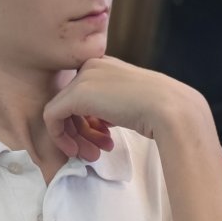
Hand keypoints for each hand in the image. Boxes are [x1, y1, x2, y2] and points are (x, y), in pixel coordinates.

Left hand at [44, 56, 208, 160]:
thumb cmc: (159, 109)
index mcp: (106, 64)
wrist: (169, 109)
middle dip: (82, 131)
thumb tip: (98, 123)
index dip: (90, 121)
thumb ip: (111, 105)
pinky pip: (52, 117)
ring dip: (75, 138)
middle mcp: (92, 65)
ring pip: (61, 111)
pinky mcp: (75, 93)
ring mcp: (83, 77)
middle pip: (72, 103)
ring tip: (92, 156)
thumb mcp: (132, 102)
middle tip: (95, 152)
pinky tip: (76, 152)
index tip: (105, 138)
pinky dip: (60, 137)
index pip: (85, 94)